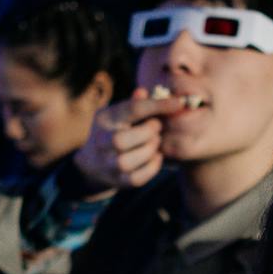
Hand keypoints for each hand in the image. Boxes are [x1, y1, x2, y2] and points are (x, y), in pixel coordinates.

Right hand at [72, 88, 187, 191]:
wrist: (93, 164)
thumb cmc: (114, 131)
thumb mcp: (119, 114)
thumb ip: (134, 104)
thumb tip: (144, 92)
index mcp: (104, 119)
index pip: (131, 109)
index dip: (157, 105)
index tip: (179, 102)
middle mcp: (101, 142)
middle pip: (121, 140)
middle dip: (147, 133)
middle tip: (156, 129)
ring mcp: (107, 164)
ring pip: (127, 161)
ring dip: (149, 151)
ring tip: (155, 143)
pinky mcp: (117, 181)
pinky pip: (136, 178)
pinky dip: (151, 168)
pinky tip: (155, 157)